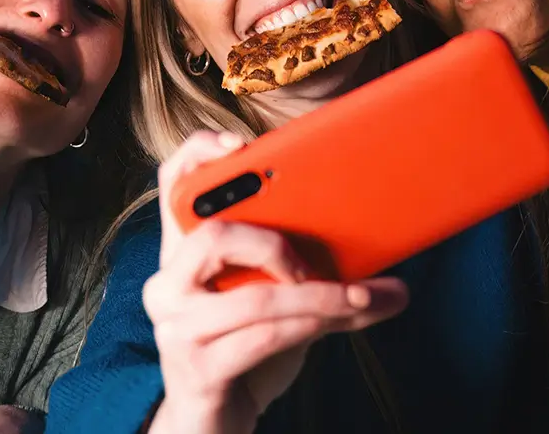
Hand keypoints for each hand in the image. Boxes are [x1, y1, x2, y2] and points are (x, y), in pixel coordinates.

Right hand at [143, 131, 408, 433]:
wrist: (214, 424)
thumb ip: (302, 273)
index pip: (171, 186)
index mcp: (181, 256)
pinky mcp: (197, 369)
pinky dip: (316, 326)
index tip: (240, 143)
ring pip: (255, 298)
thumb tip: (380, 251)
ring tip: (366, 297)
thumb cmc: (244, 354)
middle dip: (277, 243)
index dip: (197, 155)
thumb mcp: (271, 302)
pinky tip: (350, 319)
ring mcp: (177, 329)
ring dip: (322, 296)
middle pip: (214, 236)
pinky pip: (264, 338)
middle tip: (316, 263)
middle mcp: (168, 286)